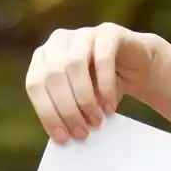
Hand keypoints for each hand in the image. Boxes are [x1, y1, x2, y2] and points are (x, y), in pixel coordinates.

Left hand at [26, 24, 158, 143]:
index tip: (62, 138)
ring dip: (85, 99)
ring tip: (96, 121)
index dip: (47, 113)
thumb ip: (66, 112)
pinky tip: (110, 107)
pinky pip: (102, 57)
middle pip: (53, 76)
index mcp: (43, 59)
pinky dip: (106, 86)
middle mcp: (58, 42)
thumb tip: (62, 136)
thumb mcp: (77, 103)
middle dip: (67, 109)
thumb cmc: (100, 90)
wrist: (134, 67)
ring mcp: (82, 34)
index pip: (35, 85)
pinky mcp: (107, 32)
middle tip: (82, 133)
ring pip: (74, 65)